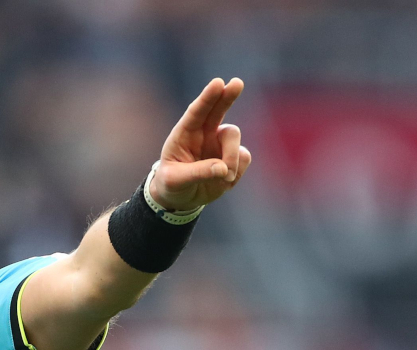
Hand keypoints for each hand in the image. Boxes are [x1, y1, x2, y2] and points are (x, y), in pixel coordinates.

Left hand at [150, 77, 251, 211]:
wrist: (182, 199)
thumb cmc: (172, 185)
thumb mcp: (175, 181)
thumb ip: (197, 173)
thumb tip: (223, 169)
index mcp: (184, 134)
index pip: (196, 112)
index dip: (207, 97)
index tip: (217, 83)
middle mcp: (204, 133)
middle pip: (218, 109)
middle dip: (227, 96)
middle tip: (237, 83)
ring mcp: (220, 143)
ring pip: (234, 138)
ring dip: (231, 158)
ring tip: (224, 177)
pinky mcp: (234, 157)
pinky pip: (244, 158)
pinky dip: (237, 171)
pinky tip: (224, 182)